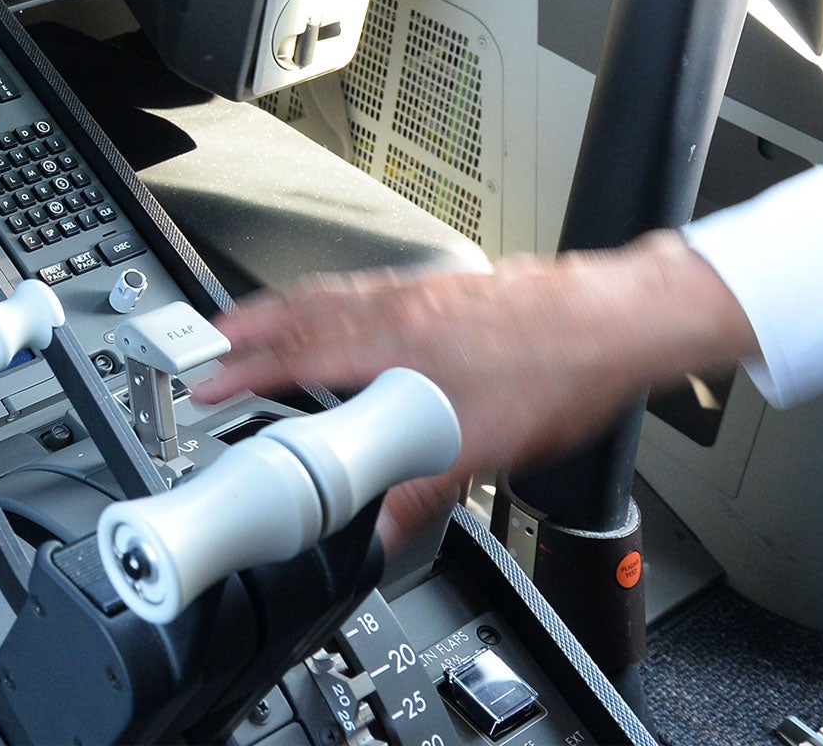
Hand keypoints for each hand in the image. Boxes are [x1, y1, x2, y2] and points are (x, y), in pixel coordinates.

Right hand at [191, 231, 757, 548]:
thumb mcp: (480, 451)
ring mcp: (424, 291)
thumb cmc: (559, 368)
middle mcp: (399, 305)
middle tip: (209, 337)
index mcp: (391, 340)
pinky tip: (354, 316)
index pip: (295, 353)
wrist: (615, 320)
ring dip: (289, 310)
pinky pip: (369, 288)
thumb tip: (378, 534)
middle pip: (302, 310)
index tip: (206, 380)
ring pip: (335, 294)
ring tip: (265, 323)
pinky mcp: (450, 288)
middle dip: (248, 325)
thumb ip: (415, 494)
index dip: (243, 369)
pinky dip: (337, 301)